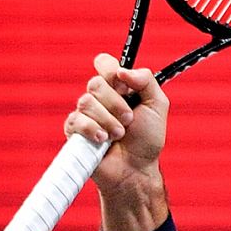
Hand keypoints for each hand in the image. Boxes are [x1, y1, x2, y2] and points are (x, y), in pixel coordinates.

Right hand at [67, 53, 168, 195]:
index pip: (104, 62)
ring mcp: (85, 113)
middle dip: (117, 104)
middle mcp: (99, 97)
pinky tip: (103, 141)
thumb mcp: (157, 106)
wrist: (137, 168)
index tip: (125, 87)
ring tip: (119, 135)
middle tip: (130, 120)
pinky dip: (94, 131)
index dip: (111, 70)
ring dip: (110, 121)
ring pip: (86, 102)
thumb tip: (123, 70)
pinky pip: (76, 120)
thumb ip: (146, 81)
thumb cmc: (147, 139)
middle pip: (95, 83)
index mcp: (117, 87)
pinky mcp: (74, 130)